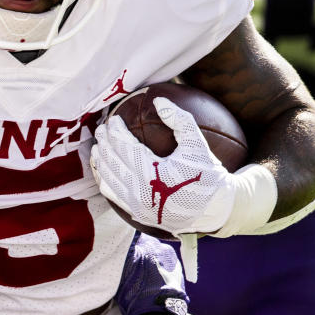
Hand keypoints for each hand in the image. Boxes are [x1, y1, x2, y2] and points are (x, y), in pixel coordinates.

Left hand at [91, 97, 237, 235]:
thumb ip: (179, 120)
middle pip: (112, 162)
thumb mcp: (197, 144)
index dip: (115, 132)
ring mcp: (137, 206)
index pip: (124, 147)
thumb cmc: (208, 175)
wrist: (216, 210)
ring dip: (100, 162)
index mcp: (154, 173)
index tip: (113, 120)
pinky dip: (104, 180)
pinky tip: (103, 169)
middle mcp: (141, 192)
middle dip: (103, 143)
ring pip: (107, 180)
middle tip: (101, 129)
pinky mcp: (137, 215)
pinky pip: (112, 195)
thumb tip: (159, 100)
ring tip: (97, 148)